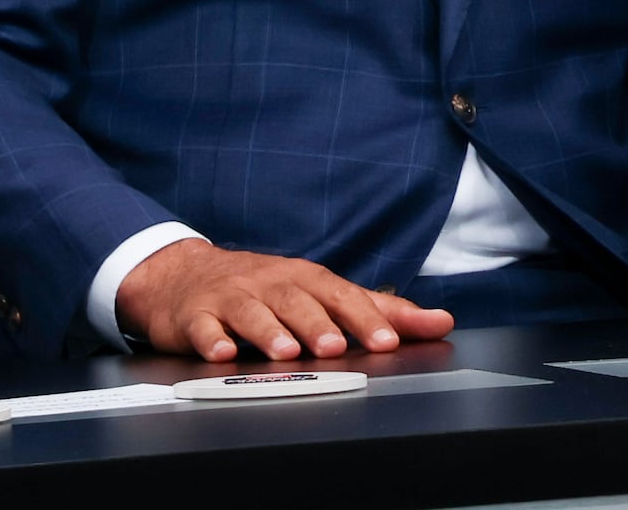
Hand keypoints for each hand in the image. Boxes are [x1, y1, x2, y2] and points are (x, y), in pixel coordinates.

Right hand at [118, 240, 454, 363]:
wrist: (187, 275)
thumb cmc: (267, 288)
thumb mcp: (322, 293)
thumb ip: (380, 311)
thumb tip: (440, 322)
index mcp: (308, 279)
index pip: (343, 296)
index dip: (366, 319)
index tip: (388, 342)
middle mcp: (273, 284)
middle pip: (299, 302)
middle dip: (319, 325)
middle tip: (336, 347)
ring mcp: (232, 298)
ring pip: (253, 312)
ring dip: (270, 332)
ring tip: (288, 353)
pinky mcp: (195, 316)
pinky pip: (203, 327)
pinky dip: (211, 339)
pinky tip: (221, 353)